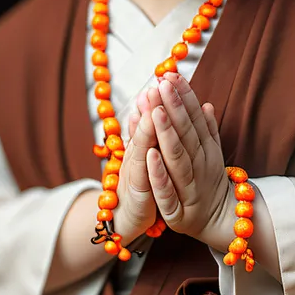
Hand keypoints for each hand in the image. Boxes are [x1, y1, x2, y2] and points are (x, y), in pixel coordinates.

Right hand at [115, 86, 161, 240]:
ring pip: (141, 148)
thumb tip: (146, 98)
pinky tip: (151, 152)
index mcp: (144, 143)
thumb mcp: (143, 153)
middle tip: (160, 82)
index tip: (168, 75)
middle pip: (146, 126)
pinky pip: (142, 179)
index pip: (153, 116)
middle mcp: (138, 154)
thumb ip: (144, 127)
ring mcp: (135, 173)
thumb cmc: (140, 183)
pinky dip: (148, 165)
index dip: (160, 97)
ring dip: (148, 128)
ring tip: (155, 107)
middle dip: (154, 105)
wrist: (125, 218)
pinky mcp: (137, 195)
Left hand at [145, 72, 232, 247]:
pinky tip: (149, 154)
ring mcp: (190, 187)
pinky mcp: (178, 211)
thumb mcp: (213, 155)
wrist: (220, 224)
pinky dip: (159, 174)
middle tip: (162, 83)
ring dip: (167, 134)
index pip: (194, 118)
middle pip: (186, 133)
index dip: (184, 96)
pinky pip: (167, 192)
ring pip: (178, 158)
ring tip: (157, 110)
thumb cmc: (210, 184)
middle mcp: (200, 166)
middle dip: (174, 107)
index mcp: (206, 150)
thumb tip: (206, 103)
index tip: (172, 75)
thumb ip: (208, 130)